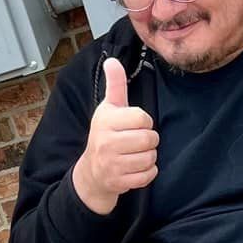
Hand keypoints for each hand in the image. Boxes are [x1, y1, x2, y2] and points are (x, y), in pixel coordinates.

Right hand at [71, 58, 158, 215]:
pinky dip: (147, 173)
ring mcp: (112, 164)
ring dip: (148, 157)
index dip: (144, 122)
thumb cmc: (105, 135)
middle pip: (150, 139)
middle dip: (149, 141)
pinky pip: (148, 175)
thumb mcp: (108, 108)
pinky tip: (135, 168)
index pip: (143, 118)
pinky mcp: (119, 182)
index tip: (134, 125)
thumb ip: (115, 85)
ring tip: (136, 154)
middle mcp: (106, 142)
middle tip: (137, 142)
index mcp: (106, 121)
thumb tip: (112, 60)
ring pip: (150, 158)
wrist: (92, 172)